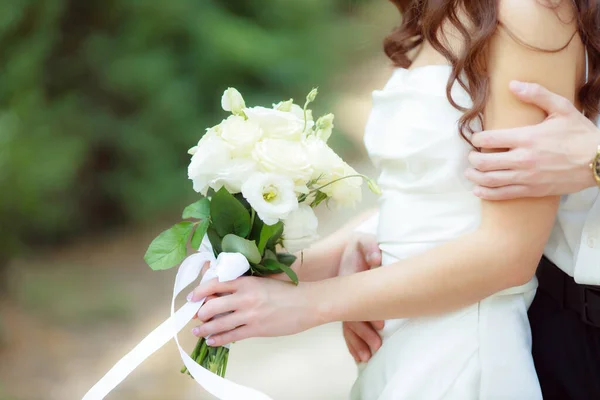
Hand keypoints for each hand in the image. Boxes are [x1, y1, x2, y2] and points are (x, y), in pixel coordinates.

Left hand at [188, 276, 317, 346]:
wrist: (307, 303)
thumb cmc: (287, 290)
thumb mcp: (262, 280)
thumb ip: (243, 284)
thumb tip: (222, 288)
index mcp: (246, 281)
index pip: (215, 284)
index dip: (199, 291)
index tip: (191, 297)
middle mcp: (244, 297)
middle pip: (212, 305)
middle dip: (200, 313)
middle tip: (196, 316)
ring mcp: (250, 314)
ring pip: (218, 324)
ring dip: (205, 329)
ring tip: (198, 331)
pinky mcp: (256, 329)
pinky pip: (231, 336)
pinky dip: (218, 339)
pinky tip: (212, 341)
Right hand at [339, 233, 383, 362]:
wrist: (348, 249)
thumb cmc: (359, 248)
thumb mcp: (362, 242)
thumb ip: (369, 247)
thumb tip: (376, 259)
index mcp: (347, 282)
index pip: (354, 304)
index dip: (365, 316)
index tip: (380, 325)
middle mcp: (343, 295)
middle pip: (351, 319)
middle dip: (363, 335)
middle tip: (377, 347)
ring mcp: (344, 302)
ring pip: (348, 327)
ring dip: (357, 343)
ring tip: (366, 358)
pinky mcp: (347, 308)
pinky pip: (348, 328)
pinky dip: (352, 343)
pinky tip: (358, 356)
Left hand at [466, 80, 599, 199]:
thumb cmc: (580, 134)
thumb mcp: (562, 108)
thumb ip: (536, 94)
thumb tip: (513, 84)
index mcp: (528, 137)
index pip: (491, 138)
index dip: (477, 138)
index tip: (475, 138)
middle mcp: (524, 159)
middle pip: (486, 161)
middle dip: (473, 158)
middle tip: (471, 156)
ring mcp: (527, 177)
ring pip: (491, 180)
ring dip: (475, 177)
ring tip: (470, 172)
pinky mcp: (532, 191)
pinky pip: (504, 194)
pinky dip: (487, 193)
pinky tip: (478, 190)